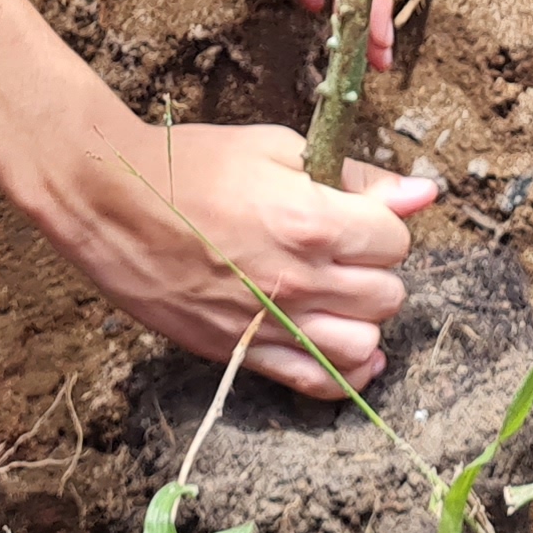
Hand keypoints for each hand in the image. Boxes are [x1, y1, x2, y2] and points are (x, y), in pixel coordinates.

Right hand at [52, 122, 435, 393]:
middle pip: (388, 294)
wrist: (109, 203)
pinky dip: (343, 373)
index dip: (383, 220)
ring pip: (364, 346)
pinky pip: (317, 384)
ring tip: (338, 294)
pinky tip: (344, 349)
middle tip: (345, 248)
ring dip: (362, 319)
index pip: (396, 238)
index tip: (359, 212)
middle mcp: (298, 281)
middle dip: (376, 268)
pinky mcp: (242, 354)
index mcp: (310, 220)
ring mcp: (270, 324)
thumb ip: (354, 175)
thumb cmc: (189, 165)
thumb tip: (423, 193)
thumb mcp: (276, 148)